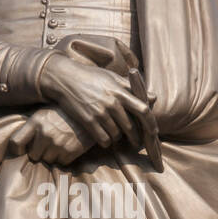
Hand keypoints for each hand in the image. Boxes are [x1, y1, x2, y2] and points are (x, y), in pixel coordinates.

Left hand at [7, 107, 94, 164]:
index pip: (15, 142)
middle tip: (48, 143)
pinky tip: (69, 145)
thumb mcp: (45, 113)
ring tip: (60, 142)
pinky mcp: (70, 151)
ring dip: (52, 155)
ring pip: (48, 160)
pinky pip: (61, 162)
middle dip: (39, 151)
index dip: (17, 149)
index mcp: (35, 122)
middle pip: (33, 155)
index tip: (21, 150)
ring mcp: (58, 143)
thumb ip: (32, 127)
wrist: (90, 111)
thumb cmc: (64, 112)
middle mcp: (45, 133)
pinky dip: (64, 157)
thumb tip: (18, 145)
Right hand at [39, 54, 158, 150]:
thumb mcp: (112, 77)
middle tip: (136, 141)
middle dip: (135, 137)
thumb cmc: (91, 76)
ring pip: (117, 135)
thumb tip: (153, 97)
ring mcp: (99, 112)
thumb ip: (133, 88)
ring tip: (117, 136)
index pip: (143, 109)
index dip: (150, 123)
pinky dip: (107, 142)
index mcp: (120, 91)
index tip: (153, 132)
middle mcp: (111, 102)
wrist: (64, 79)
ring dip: (119, 139)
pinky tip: (105, 138)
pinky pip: (103, 139)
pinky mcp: (88, 121)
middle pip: (131, 127)